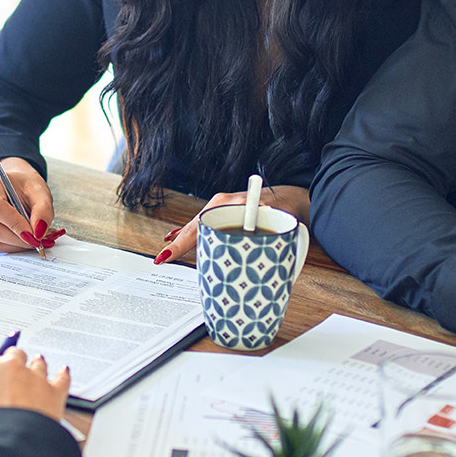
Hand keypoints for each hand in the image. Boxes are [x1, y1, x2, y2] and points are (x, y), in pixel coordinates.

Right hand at [0, 158, 64, 253]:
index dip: (15, 224)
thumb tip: (38, 233)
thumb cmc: (25, 185)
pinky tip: (22, 237)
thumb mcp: (41, 191)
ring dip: (16, 244)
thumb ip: (43, 210)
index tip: (34, 235)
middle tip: (39, 240)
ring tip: (33, 238)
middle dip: (18, 239)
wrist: (15, 185)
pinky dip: (11, 245)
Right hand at [0, 335, 69, 420]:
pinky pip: (62, 377)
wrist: (8, 442)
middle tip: (11, 373)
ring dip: (37, 365)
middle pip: (14, 353)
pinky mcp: (54, 391)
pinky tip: (63, 371)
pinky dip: (62, 375)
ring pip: (38, 362)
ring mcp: (34, 376)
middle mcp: (11, 366)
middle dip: (13, 362)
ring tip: (37, 366)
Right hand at [154, 185, 310, 264]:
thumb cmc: (284, 207)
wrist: (292, 198)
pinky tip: (177, 237)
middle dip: (178, 243)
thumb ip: (262, 220)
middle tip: (163, 259)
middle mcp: (220, 204)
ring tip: (168, 251)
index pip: (198, 227)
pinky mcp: (225, 212)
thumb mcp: (274, 215)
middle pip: (193, 227)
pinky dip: (191, 232)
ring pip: (197, 225)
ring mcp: (221, 207)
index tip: (167, 255)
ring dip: (183, 238)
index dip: (182, 244)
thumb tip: (254, 224)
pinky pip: (204, 223)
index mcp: (226, 204)